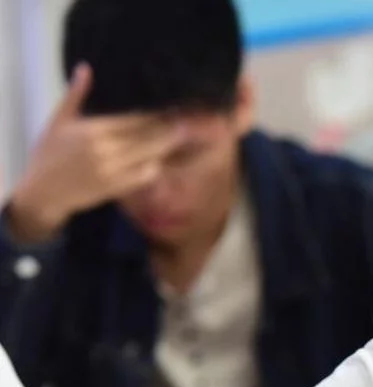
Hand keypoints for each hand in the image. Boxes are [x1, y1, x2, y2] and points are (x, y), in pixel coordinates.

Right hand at [8, 63, 184, 242]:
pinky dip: (158, 167)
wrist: (42, 192)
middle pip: (148, 138)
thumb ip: (76, 95)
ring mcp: (112, 171)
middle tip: (189, 122)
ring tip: (184, 139)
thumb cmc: (49, 153)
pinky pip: (145, 176)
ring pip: (151, 157)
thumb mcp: (59, 120)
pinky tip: (167, 159)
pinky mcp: (116, 188)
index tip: (173, 107)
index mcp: (92, 130)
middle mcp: (105, 151)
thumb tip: (86, 68)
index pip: (133, 119)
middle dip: (170, 130)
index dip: (156, 114)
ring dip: (168, 148)